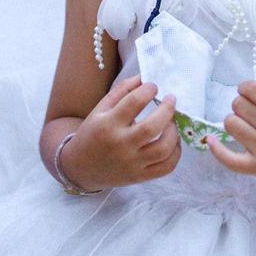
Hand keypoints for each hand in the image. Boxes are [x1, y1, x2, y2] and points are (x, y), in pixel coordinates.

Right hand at [62, 76, 180, 191]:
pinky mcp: (140, 177)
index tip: (153, 86)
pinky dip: (175, 154)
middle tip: (171, 99)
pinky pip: (166, 168)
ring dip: (174, 132)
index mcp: (108, 124)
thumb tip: (144, 78)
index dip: (148, 90)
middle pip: (152, 127)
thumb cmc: (91, 134)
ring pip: (163, 149)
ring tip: (172, 122)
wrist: (80, 168)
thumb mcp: (99, 109)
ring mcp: (132, 163)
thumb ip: (121, 91)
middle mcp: (121, 145)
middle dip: (167, 110)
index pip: (134, 102)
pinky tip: (173, 142)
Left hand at [208, 44, 255, 186]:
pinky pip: (229, 159)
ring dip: (234, 122)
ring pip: (230, 125)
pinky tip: (210, 140)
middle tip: (252, 112)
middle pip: (238, 105)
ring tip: (246, 125)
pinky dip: (217, 150)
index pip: (251, 89)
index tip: (252, 94)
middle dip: (242, 106)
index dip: (246, 89)